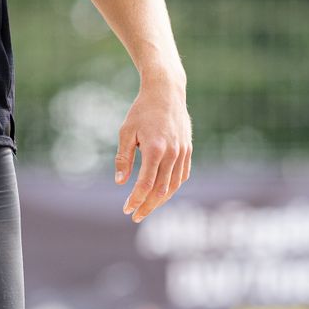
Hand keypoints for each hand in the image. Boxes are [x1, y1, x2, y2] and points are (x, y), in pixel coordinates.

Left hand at [115, 82, 191, 222]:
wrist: (166, 92)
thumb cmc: (142, 111)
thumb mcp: (126, 132)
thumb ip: (124, 158)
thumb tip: (120, 182)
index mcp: (155, 149)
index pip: (146, 184)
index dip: (136, 199)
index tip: (126, 209)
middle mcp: (172, 153)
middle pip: (161, 189)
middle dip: (148, 206)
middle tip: (135, 216)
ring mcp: (183, 152)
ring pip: (174, 185)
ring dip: (161, 200)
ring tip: (147, 207)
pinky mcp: (188, 150)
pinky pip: (182, 175)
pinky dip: (172, 187)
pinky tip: (162, 193)